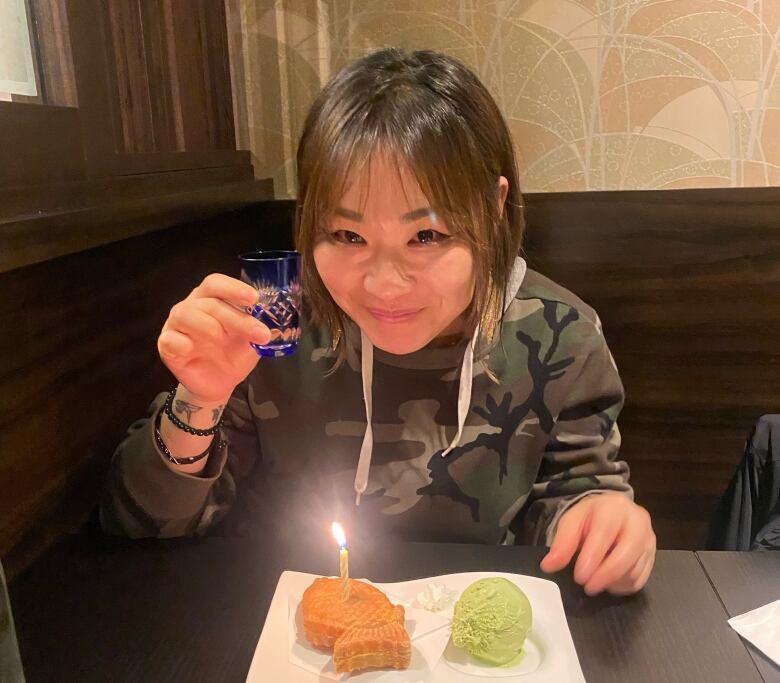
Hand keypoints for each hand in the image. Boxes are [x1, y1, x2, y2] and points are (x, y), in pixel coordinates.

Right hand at [157, 273, 269, 401]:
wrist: (219, 384)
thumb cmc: (234, 354)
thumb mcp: (251, 341)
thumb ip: (260, 328)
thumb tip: (277, 324)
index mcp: (212, 299)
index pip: (216, 283)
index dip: (234, 288)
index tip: (254, 299)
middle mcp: (192, 306)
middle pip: (210, 303)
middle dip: (237, 318)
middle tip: (261, 334)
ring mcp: (177, 325)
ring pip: (186, 314)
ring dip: (208, 326)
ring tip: (222, 340)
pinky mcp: (167, 345)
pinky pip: (170, 339)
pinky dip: (182, 342)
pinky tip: (192, 349)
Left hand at [540, 493, 655, 595]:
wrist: (613, 512)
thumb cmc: (591, 518)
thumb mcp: (571, 522)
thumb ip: (562, 543)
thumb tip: (549, 566)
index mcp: (614, 507)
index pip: (605, 534)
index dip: (592, 558)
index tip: (579, 577)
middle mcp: (638, 521)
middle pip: (627, 553)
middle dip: (605, 575)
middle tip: (587, 587)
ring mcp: (649, 539)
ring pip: (635, 569)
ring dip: (613, 582)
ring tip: (594, 581)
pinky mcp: (653, 556)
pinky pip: (641, 579)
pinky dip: (623, 586)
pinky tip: (608, 582)